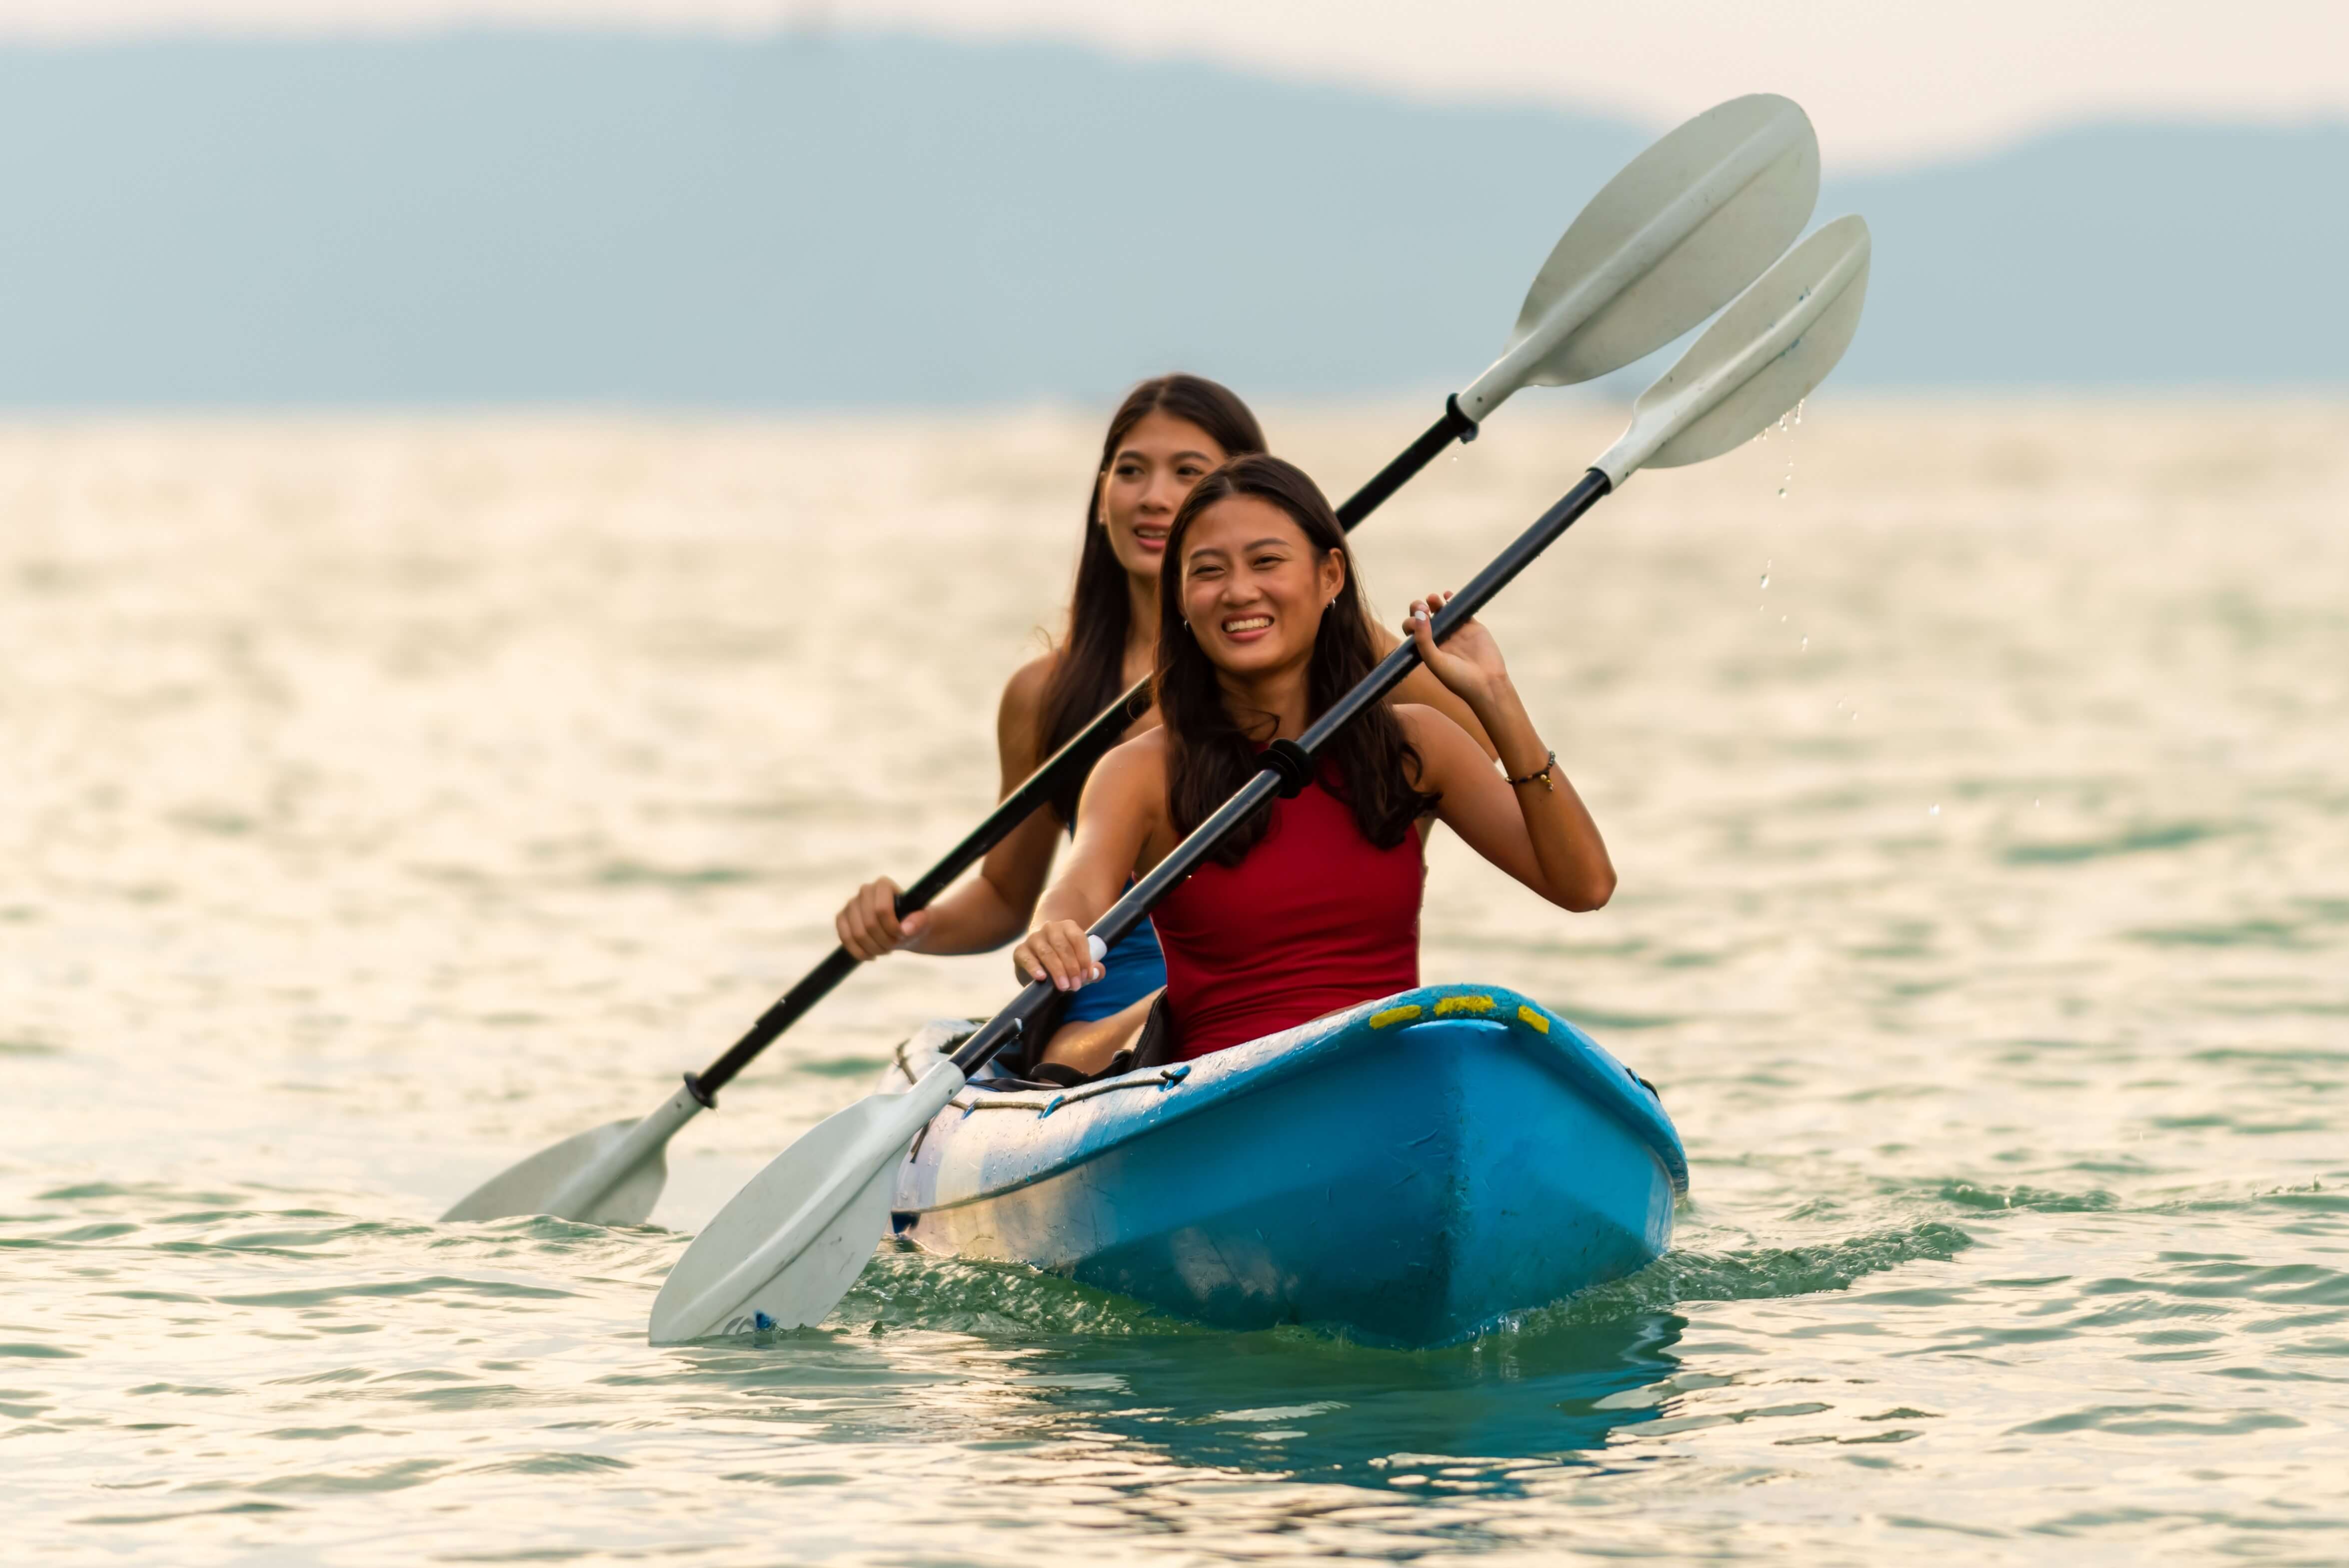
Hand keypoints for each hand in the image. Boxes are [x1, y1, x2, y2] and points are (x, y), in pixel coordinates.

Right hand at [835, 876, 925, 960]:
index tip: (902, 936)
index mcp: (883, 885)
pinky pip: (845, 938)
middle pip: (869, 924)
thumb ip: (919, 922)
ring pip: (857, 934)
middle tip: (894, 945)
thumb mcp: (923, 921)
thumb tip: (906, 929)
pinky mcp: (842, 918)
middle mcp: (865, 890)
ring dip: (874, 948)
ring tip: (885, 949)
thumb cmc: (913, 922)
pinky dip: (859, 952)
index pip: (882, 909)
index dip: (892, 928)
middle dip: (884, 941)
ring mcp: (851, 904)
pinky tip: (871, 956)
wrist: (902, 929)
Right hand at [1012, 919, 1103, 991]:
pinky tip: (1042, 978)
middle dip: (1071, 968)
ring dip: (1057, 971)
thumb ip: (1093, 969)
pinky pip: (1027, 959)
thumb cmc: (1066, 962)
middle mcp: (1050, 928)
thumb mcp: (1081, 964)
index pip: (1078, 939)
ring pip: (1047, 953)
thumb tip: (1095, 973)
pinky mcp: (1020, 950)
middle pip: (1063, 947)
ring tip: (1064, 987)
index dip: (1084, 958)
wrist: (1040, 961)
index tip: (1087, 976)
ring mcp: (1034, 938)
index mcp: (1068, 926)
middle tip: (1076, 986)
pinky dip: (1034, 968)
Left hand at [1403, 589, 1508, 705]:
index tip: (1417, 621)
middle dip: (1419, 608)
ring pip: (1441, 610)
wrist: (1487, 683)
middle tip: (1423, 607)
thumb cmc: (1458, 678)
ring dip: (1434, 602)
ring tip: (1433, 599)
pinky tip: (1448, 595)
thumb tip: (1418, 615)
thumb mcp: (1435, 661)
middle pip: (1424, 617)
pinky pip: (1460, 608)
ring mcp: (1455, 631)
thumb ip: (1424, 640)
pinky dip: (1453, 600)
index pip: (1413, 630)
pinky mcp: (1471, 625)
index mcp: (1427, 648)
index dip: (1412, 622)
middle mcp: (1440, 638)